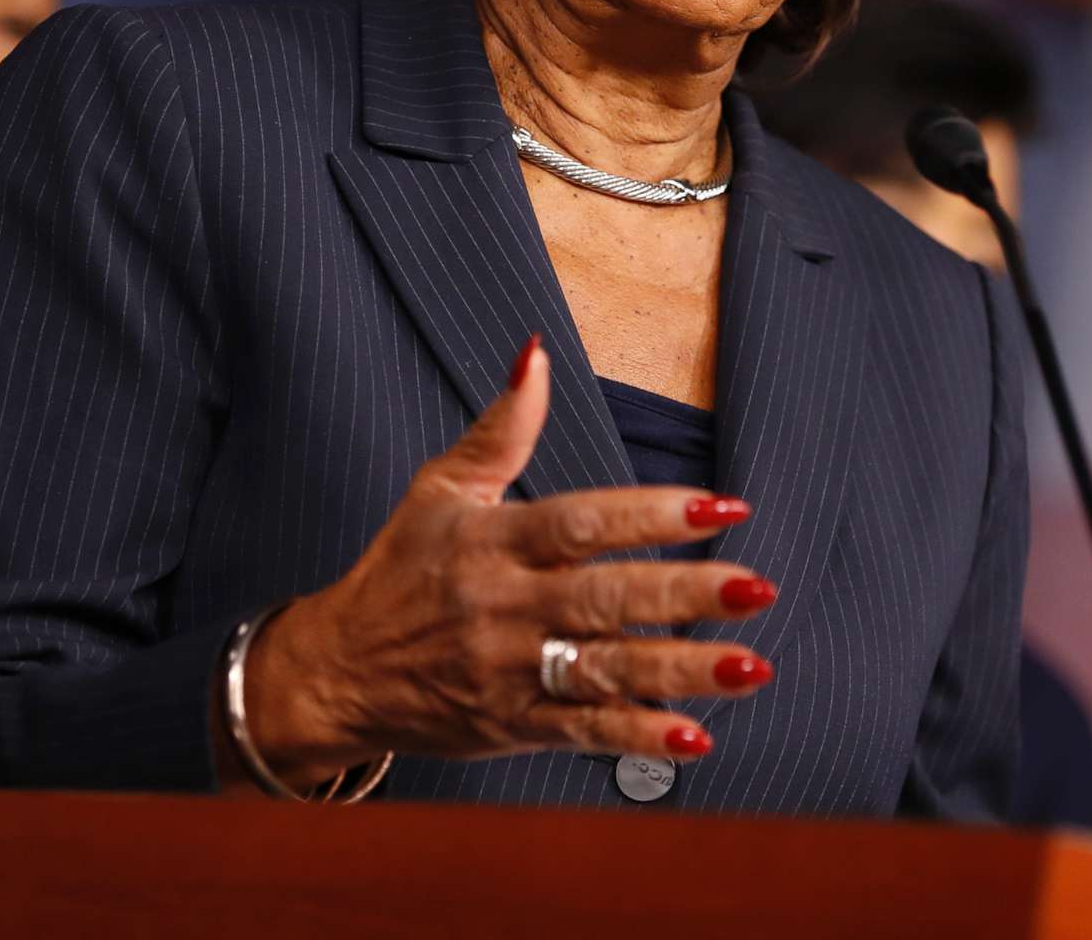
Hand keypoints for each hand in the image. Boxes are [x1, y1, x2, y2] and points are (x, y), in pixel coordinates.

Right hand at [234, 337, 778, 786]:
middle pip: (604, 598)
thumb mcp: (440, 489)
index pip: (581, 522)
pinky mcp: (510, 727)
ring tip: (751, 667)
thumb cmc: (397, 570)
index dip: (652, 513)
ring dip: (682, 671)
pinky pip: (582, 733)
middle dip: (685, 594)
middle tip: (756, 586)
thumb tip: (537, 352)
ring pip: (605, 670)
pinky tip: (694, 737)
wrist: (336, 673)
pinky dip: (637, 739)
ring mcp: (508, 671)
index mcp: (492, 541)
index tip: (721, 507)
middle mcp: (503, 605)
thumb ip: (503, 428)